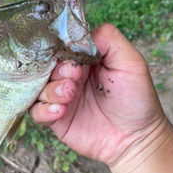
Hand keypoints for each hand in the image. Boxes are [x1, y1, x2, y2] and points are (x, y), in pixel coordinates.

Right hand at [29, 23, 166, 166]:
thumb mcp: (131, 61)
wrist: (136, 138)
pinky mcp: (55, 119)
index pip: (61, 47)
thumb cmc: (137, 99)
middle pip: (45, 66)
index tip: (75, 62)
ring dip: (51, 90)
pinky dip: (43, 110)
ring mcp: (61, 98)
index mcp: (84, 60)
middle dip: (56, 71)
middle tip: (73, 79)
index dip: (62, 51)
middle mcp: (69, 77)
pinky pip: (36, 111)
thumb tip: (81, 34)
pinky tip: (60, 112)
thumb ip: (109, 40)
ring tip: (69, 96)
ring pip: (38, 87)